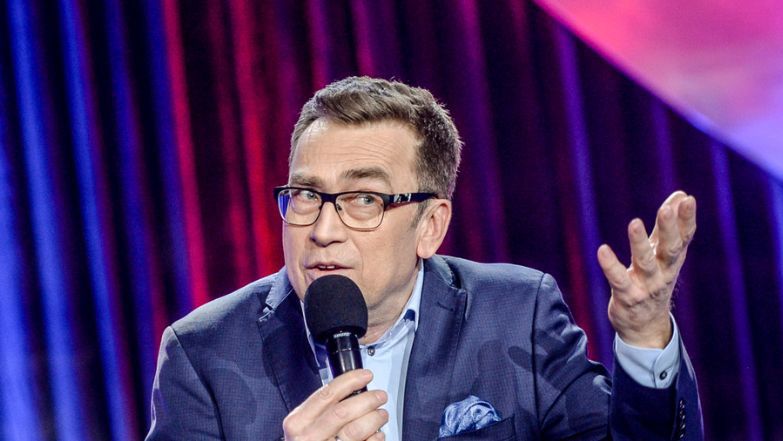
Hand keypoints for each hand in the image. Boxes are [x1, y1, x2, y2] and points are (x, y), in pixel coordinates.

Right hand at [282, 369, 387, 440]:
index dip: (350, 381)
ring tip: (381, 415)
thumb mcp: (304, 423)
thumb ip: (322, 408)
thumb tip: (352, 389)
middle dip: (367, 400)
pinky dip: (375, 438)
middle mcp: (310, 436)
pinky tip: (377, 434)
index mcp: (299, 421)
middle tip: (380, 396)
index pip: (327, 394)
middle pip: (343, 411)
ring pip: (355, 429)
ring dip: (374, 418)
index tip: (365, 376)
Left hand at [597, 191, 696, 347]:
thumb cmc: (655, 281)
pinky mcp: (628, 296)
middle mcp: (664, 272)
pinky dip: (611, 266)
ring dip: (640, 243)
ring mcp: (647, 286)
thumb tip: (681, 195)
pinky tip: (602, 250)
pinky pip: (619, 280)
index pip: (684, 237)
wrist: (646, 326)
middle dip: (669, 229)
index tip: (688, 200)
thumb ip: (669, 226)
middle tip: (666, 210)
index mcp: (673, 259)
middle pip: (670, 249)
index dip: (687, 220)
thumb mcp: (664, 253)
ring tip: (635, 223)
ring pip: (645, 263)